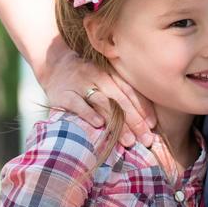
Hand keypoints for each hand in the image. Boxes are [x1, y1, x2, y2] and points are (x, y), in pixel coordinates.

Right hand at [38, 44, 155, 148]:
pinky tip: (99, 125)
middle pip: (119, 100)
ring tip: (128, 140)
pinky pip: (78, 104)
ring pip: (102, 103)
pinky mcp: (63, 95)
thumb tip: (146, 121)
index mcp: (110, 74)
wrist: (54, 66)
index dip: (143, 108)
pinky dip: (88, 114)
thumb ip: (121, 95)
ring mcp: (80, 84)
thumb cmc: (86, 79)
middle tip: (146, 139)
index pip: (129, 91)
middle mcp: (97, 77)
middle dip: (135, 121)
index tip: (153, 126)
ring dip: (116, 122)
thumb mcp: (104, 80)